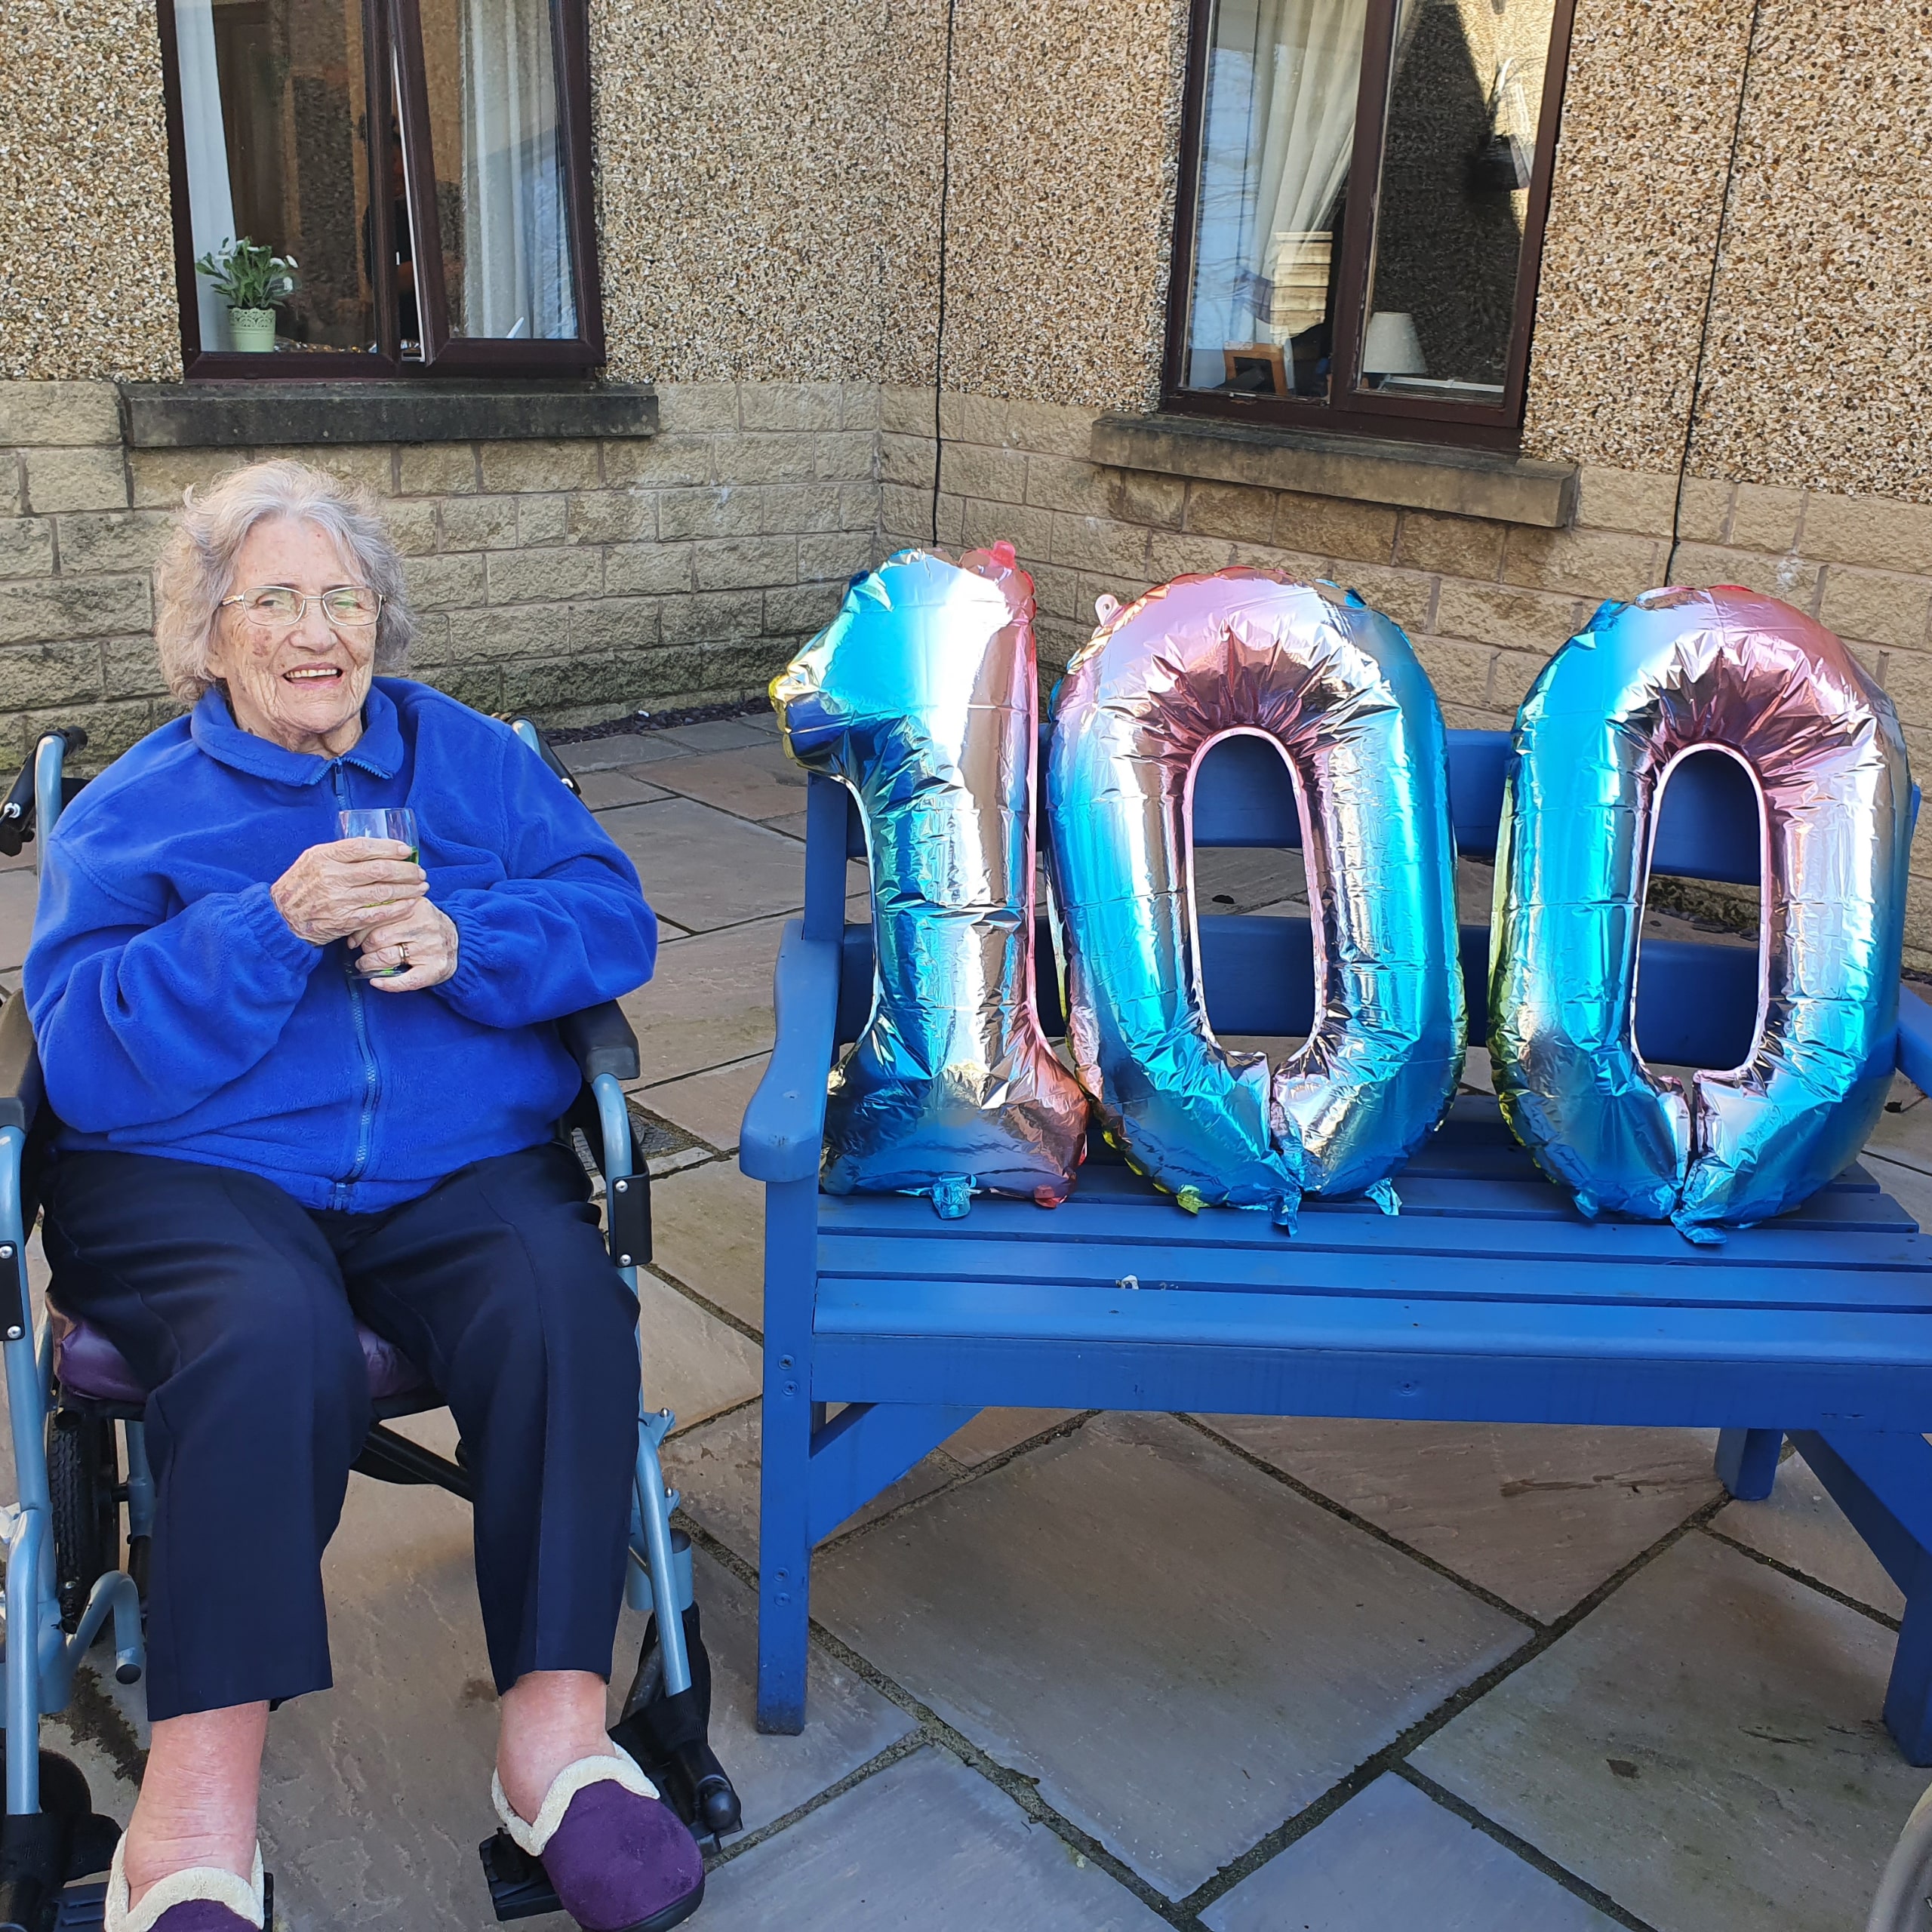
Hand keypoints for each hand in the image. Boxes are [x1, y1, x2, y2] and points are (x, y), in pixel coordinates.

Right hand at [272, 838, 424, 945]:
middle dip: (405, 870)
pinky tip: (410, 903)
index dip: (388, 848)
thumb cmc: (300, 885)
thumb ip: (339, 852)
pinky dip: (398, 908)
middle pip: (378, 870)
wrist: (281, 917)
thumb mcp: (312, 860)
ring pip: (382, 891)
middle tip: (419, 871)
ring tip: (421, 886)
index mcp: (323, 857)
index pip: (362, 847)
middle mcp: (331, 877)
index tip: (406, 850)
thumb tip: (376, 846)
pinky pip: (378, 913)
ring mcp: (338, 900)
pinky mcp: (344, 920)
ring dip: (407, 889)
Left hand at [352, 896, 457, 990]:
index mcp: (417, 907)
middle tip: (362, 952)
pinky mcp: (435, 969)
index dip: (360, 931)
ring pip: (385, 958)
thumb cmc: (427, 927)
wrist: (460, 943)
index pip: (377, 918)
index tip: (355, 939)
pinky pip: (405, 980)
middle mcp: (426, 926)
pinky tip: (376, 982)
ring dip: (369, 965)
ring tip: (366, 965)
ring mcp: (431, 949)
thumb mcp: (412, 909)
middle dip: (364, 948)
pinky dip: (387, 984)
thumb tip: (354, 921)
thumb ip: (389, 909)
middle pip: (378, 938)